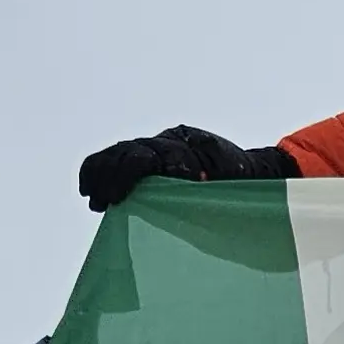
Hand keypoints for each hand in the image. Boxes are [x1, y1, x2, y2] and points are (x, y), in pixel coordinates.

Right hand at [78, 127, 277, 210]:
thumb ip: (210, 182)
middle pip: (129, 151)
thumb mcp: (232, 182)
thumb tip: (186, 184)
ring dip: (102, 174)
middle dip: (112, 176)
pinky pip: (120, 158)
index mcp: (187, 144)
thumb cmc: (243, 181)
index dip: (131, 174)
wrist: (251, 170)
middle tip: (102, 201)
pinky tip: (92, 191)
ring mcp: (159, 146)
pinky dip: (102, 171)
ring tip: (93, 197)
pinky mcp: (152, 156)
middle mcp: (169, 141)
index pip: (152, 155)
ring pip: (120, 152)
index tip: (119, 197)